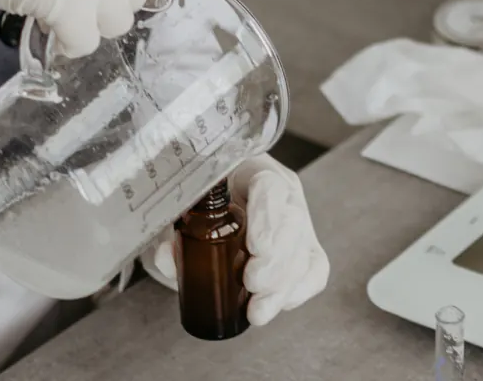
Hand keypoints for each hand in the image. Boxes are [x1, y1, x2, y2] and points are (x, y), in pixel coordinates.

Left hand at [149, 155, 329, 325]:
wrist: (214, 204)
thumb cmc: (201, 200)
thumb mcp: (183, 208)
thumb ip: (171, 230)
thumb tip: (166, 258)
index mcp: (253, 172)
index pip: (270, 187)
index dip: (267, 217)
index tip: (255, 248)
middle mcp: (283, 195)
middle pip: (293, 223)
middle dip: (276, 261)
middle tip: (252, 283)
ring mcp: (297, 222)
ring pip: (305, 251)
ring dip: (283, 286)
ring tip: (258, 310)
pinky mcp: (304, 249)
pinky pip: (315, 271)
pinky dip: (297, 292)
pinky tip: (277, 305)